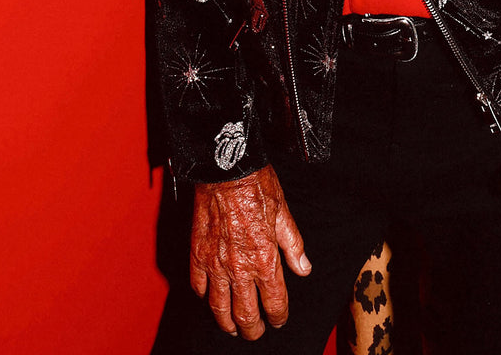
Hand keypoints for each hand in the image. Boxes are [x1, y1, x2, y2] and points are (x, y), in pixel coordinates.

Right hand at [190, 164, 310, 339]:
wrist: (226, 168)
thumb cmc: (256, 186)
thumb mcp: (283, 213)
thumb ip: (293, 245)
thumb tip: (303, 268)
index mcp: (265, 259)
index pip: (274, 303)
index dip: (278, 316)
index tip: (279, 319)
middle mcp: (239, 268)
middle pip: (245, 314)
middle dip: (253, 329)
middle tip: (255, 333)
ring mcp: (215, 263)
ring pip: (219, 307)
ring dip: (226, 323)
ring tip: (232, 329)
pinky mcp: (197, 254)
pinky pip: (198, 285)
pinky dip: (204, 295)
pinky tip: (209, 296)